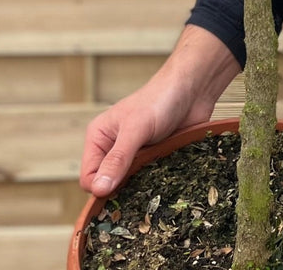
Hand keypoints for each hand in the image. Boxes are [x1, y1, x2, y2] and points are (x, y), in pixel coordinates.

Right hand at [79, 26, 238, 195]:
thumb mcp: (136, 129)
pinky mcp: (154, 160)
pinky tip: (165, 181)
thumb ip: (118, 158)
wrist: (193, 89)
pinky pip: (149, 183)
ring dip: (141, 189)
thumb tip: (98, 189)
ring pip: (129, 187)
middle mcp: (113, 148)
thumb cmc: (160, 99)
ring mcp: (134, 156)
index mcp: (99, 138)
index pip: (88, 177)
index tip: (118, 193)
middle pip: (108, 185)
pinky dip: (156, 185)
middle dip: (121, 191)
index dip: (100, 189)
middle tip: (139, 189)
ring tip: (154, 182)